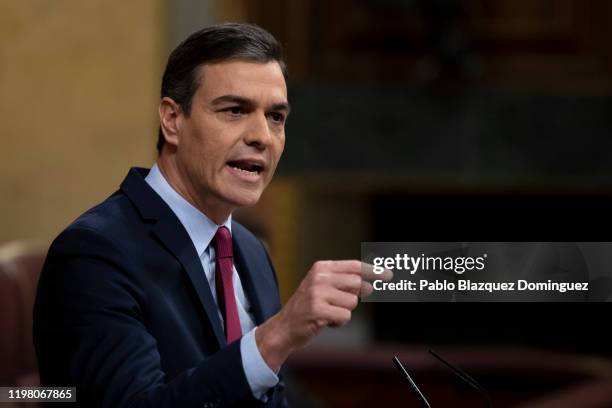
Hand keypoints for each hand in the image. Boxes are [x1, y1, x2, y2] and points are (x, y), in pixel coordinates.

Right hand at [255, 260, 391, 371]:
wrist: (284, 327)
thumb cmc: (308, 308)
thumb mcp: (323, 288)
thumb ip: (345, 284)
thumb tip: (371, 286)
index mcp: (321, 268)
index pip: (354, 266)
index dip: (373, 271)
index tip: (388, 275)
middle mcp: (319, 277)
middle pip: (357, 284)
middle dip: (354, 297)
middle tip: (341, 304)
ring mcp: (317, 293)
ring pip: (352, 302)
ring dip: (344, 312)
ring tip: (328, 313)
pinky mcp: (317, 310)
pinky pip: (345, 316)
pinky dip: (339, 322)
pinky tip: (325, 322)